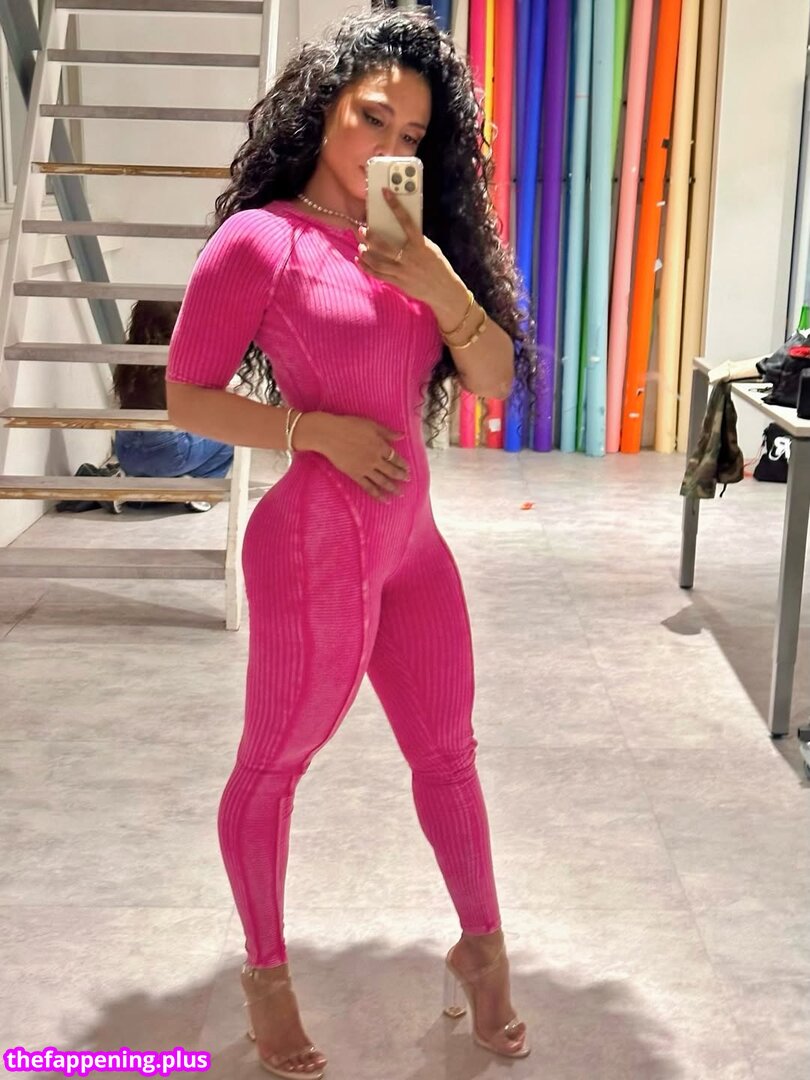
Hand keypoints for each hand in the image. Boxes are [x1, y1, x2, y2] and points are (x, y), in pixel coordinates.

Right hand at [295, 412, 409, 501]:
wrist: (329, 434)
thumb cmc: (349, 425)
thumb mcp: (371, 425)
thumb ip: (387, 432)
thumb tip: (402, 435)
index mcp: (380, 446)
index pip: (395, 458)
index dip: (403, 464)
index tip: (408, 469)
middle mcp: (375, 459)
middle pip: (391, 471)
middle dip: (401, 477)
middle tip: (407, 482)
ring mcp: (365, 469)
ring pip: (382, 481)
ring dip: (393, 488)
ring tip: (400, 494)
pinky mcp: (355, 475)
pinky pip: (369, 487)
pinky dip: (378, 494)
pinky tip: (385, 500)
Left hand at [355, 188, 468, 325]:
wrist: (444, 290)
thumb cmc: (437, 265)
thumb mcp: (430, 249)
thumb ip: (415, 240)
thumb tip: (397, 229)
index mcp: (420, 245)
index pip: (406, 221)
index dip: (395, 205)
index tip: (385, 192)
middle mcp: (410, 258)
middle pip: (385, 247)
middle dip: (371, 237)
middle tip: (363, 229)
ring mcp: (403, 272)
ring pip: (378, 262)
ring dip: (366, 253)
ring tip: (361, 246)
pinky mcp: (399, 283)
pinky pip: (379, 275)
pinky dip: (367, 268)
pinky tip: (360, 261)